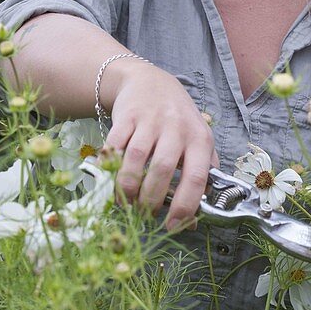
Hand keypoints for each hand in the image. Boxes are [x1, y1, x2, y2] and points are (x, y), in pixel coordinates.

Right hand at [102, 62, 217, 230]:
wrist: (151, 82)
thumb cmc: (179, 120)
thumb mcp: (199, 141)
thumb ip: (202, 176)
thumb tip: (195, 220)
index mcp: (200, 139)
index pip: (197, 177)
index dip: (185, 206)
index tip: (172, 226)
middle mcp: (177, 128)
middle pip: (162, 170)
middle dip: (150, 200)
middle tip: (143, 214)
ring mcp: (151, 120)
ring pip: (136, 159)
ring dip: (128, 187)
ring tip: (127, 202)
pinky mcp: (127, 116)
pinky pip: (115, 145)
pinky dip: (108, 167)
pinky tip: (108, 181)